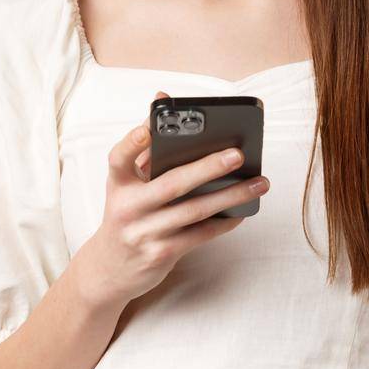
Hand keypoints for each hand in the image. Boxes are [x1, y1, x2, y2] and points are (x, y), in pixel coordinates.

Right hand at [73, 90, 269, 310]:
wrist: (109, 268)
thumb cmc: (127, 214)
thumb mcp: (126, 183)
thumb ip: (145, 146)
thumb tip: (163, 99)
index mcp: (118, 183)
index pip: (119, 158)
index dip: (132, 143)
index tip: (147, 130)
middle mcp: (127, 207)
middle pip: (171, 184)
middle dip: (207, 167)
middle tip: (238, 154)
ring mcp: (144, 233)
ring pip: (193, 211)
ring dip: (230, 196)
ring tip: (258, 183)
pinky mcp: (160, 254)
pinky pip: (199, 235)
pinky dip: (223, 222)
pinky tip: (242, 211)